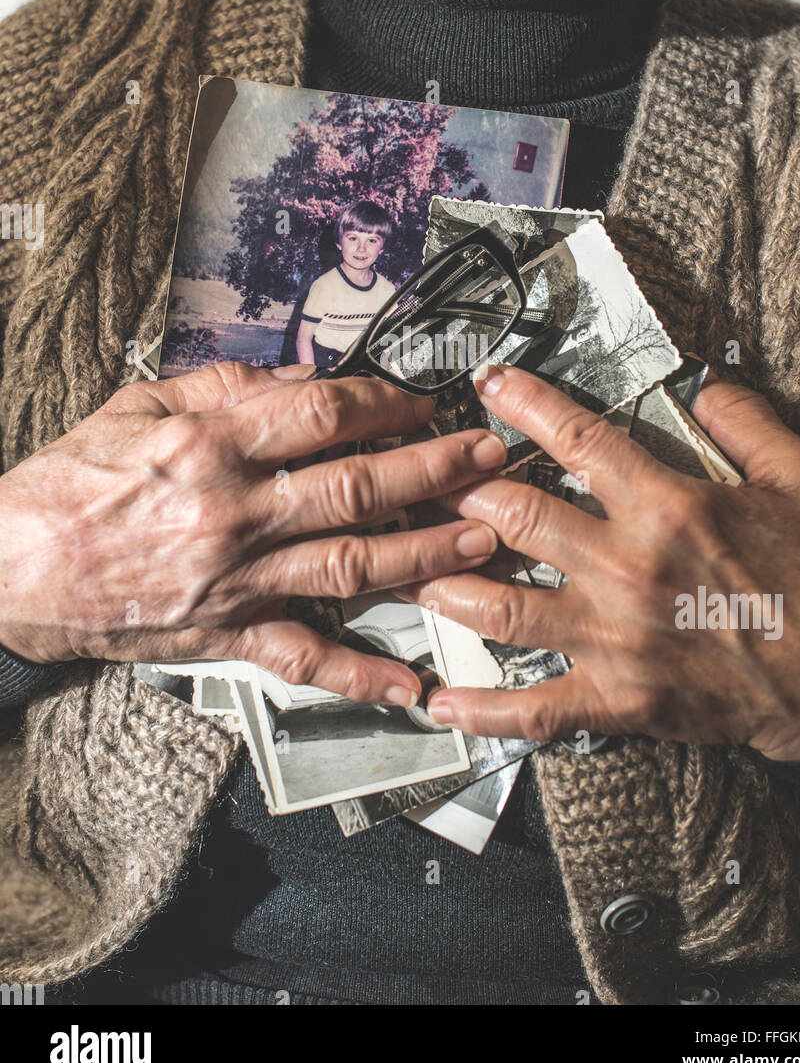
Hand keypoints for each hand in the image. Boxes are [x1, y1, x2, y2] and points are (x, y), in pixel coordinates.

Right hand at [0, 361, 505, 705]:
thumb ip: (222, 387)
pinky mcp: (223, 635)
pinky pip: (301, 657)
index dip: (386, 403)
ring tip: (482, 538)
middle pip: (356, 485)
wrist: (8, 569)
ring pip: (349, 565)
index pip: (322, 414)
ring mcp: (233, 579)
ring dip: (425, 552)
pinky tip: (410, 683)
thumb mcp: (136, 407)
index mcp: (210, 444)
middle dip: (434, 468)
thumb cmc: (68, 484)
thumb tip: (300, 379)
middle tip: (488, 457)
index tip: (422, 400)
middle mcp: (232, 511)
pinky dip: (357, 673)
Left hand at [416, 365, 799, 760]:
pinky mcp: (621, 699)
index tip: (487, 385)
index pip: (577, 439)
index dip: (524, 404)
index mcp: (670, 505)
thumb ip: (745, 420)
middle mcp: (630, 568)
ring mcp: (618, 638)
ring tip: (409, 569)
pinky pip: (536, 709)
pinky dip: (482, 711)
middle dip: (460, 493)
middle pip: (518, 519)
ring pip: (505, 608)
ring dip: (447, 587)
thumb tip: (703, 379)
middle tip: (424, 478)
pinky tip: (439, 702)